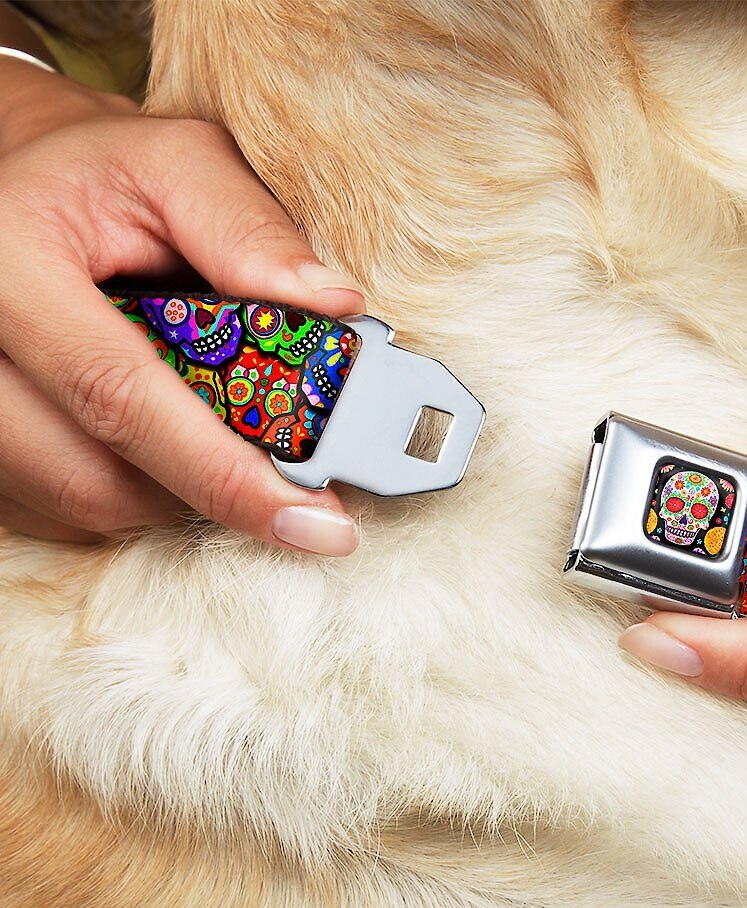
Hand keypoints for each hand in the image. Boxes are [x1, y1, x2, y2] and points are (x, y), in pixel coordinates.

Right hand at [0, 58, 364, 553]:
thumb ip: (248, 229)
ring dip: (174, 493)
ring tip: (222, 441)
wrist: (21, 188)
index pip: (121, 397)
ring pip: (83, 504)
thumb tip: (334, 305)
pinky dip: (134, 492)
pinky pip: (61, 510)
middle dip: (211, 492)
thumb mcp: (177, 166)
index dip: (224, 473)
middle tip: (292, 486)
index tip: (315, 522)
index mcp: (10, 267)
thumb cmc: (102, 176)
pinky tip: (164, 445)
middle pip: (96, 478)